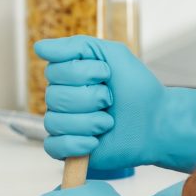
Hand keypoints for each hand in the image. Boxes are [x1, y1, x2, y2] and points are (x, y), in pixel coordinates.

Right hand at [37, 35, 195, 172]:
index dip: (83, 73)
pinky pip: (53, 147)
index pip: (53, 71)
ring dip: (89, 122)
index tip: (107, 75)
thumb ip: (76, 46)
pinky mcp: (70, 149)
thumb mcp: (112, 54)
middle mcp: (63, 100)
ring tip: (109, 123)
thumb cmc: (138, 88)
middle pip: (53, 97)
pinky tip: (95, 142)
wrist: (157, 121)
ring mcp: (66, 125)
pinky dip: (76, 144)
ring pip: (54, 122)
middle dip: (89, 98)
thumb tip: (38, 47)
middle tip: (110, 101)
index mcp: (69, 77)